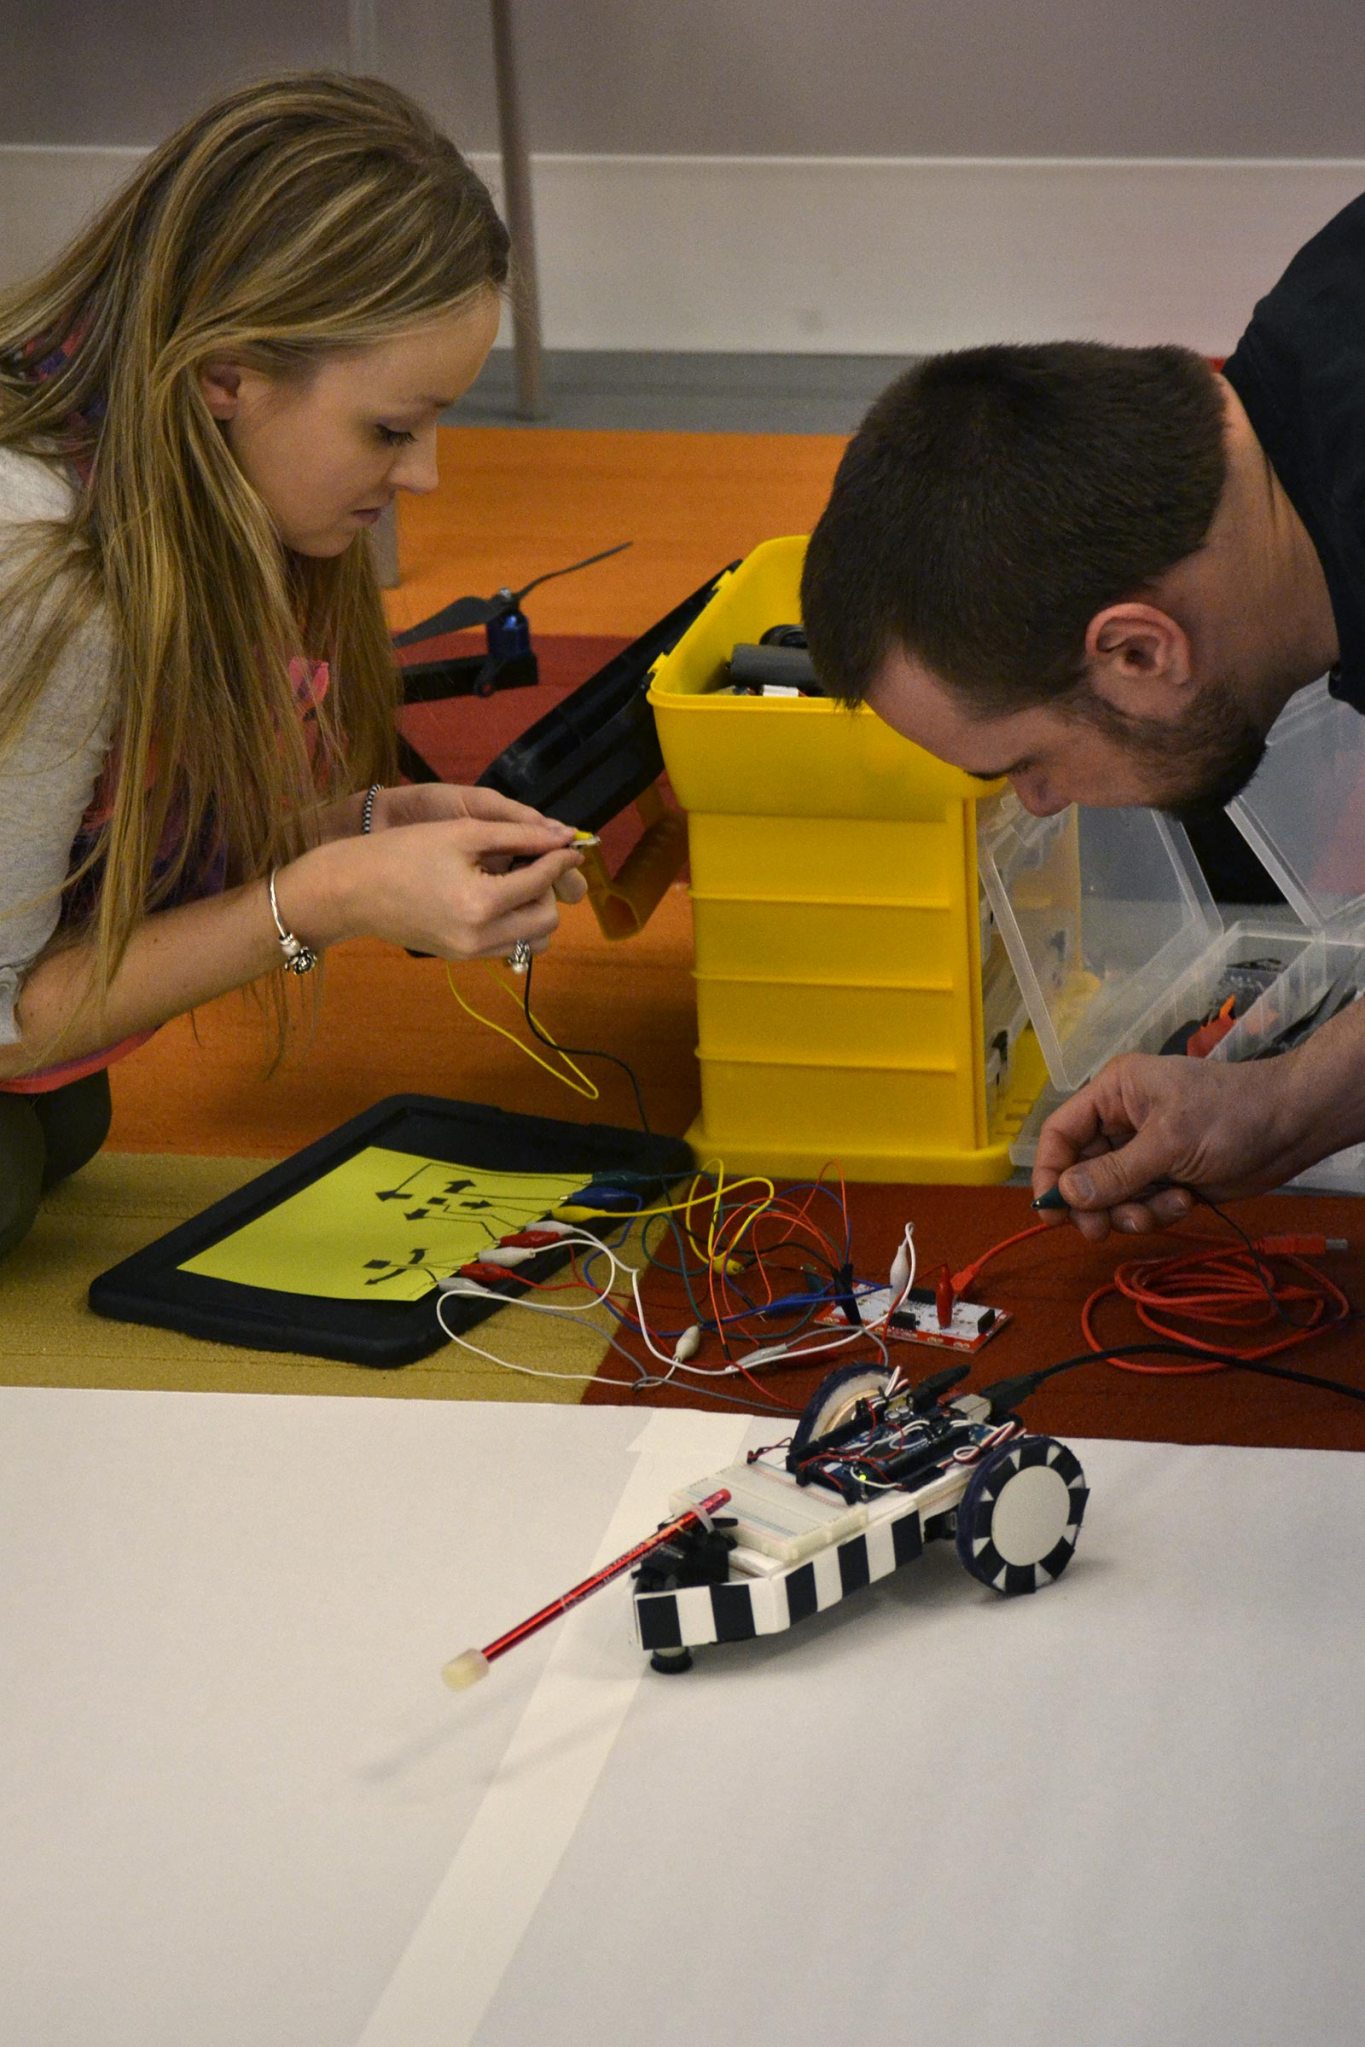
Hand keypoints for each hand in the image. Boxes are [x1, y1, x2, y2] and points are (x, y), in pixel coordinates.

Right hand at [292, 814, 585, 961]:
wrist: (353, 890)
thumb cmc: (402, 851)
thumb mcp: (462, 831)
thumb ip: (517, 835)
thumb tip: (563, 837)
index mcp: (481, 902)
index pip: (542, 882)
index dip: (560, 860)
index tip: (568, 846)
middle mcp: (480, 937)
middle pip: (548, 920)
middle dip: (549, 889)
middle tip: (534, 862)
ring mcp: (470, 953)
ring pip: (534, 940)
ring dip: (537, 910)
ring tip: (516, 881)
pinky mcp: (461, 958)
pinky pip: (509, 946)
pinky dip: (516, 924)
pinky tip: (498, 897)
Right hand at [1031, 1051, 1319, 1241]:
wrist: (1293, 1126)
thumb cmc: (1230, 1116)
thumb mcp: (1169, 1141)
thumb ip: (1115, 1172)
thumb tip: (1064, 1196)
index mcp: (1113, 1094)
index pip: (1060, 1134)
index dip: (1049, 1172)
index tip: (1051, 1212)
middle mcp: (1121, 1123)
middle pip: (1081, 1173)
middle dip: (1096, 1203)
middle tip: (1103, 1230)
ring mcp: (1144, 1154)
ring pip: (1110, 1197)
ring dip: (1132, 1212)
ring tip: (1169, 1206)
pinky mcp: (1166, 1179)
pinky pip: (1140, 1207)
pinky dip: (1157, 1213)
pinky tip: (1187, 1201)